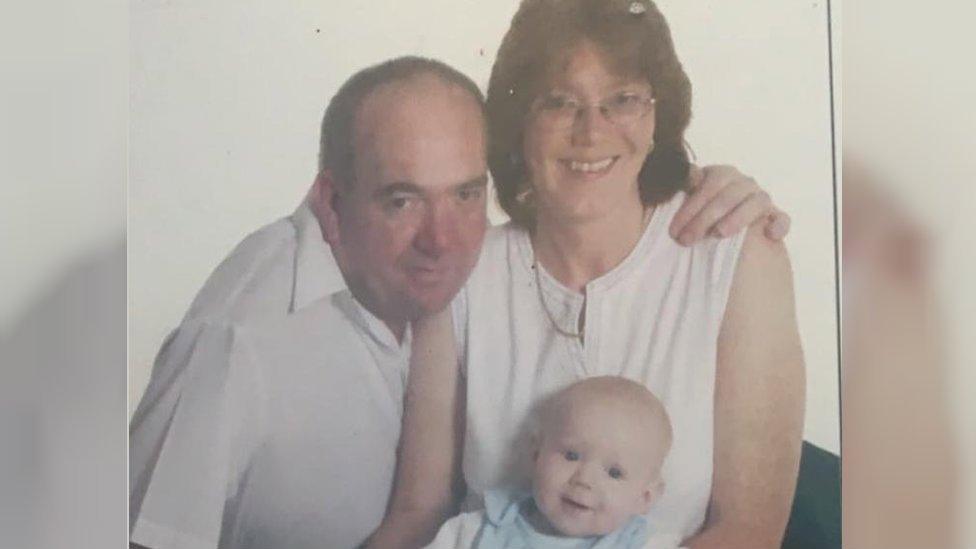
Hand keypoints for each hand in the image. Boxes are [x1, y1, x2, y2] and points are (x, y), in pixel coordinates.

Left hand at [669, 165, 790, 245]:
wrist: (719, 230)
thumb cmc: (699, 215)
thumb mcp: (687, 201)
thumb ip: (685, 187)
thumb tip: (687, 173)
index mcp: (721, 175)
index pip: (709, 184)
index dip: (691, 207)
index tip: (674, 230)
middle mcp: (743, 183)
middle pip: (729, 195)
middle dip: (705, 218)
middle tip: (686, 240)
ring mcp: (761, 198)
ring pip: (756, 202)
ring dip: (738, 217)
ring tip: (720, 234)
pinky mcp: (775, 216)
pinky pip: (782, 218)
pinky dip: (778, 224)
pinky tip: (769, 235)